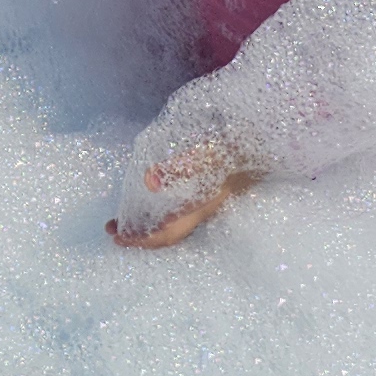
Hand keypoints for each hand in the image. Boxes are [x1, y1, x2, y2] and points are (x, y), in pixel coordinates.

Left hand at [108, 141, 262, 248]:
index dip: (142, 240)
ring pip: (174, 222)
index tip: (117, 237)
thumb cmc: (235, 143)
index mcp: (202, 204)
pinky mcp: (208, 189)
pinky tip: (150, 199)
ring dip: (148, 222)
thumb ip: (180, 164)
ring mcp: (206, 200)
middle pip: (170, 233)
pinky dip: (159, 211)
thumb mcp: (208, 150)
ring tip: (124, 219)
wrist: (263, 136)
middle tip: (113, 230)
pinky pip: (178, 210)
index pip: (168, 233)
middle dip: (140, 235)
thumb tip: (149, 181)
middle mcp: (204, 207)